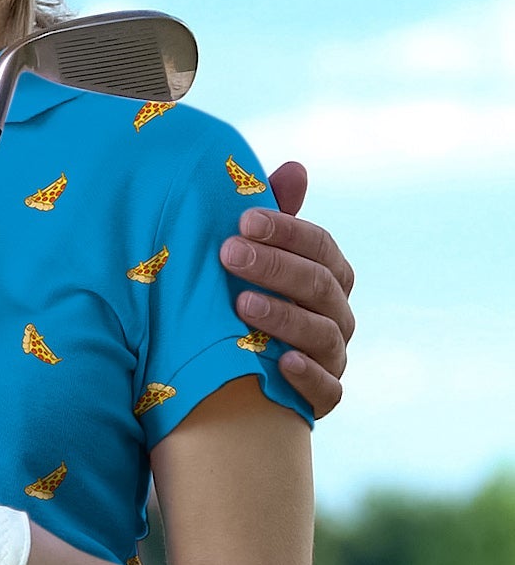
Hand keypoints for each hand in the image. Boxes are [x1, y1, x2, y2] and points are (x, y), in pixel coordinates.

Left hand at [220, 162, 354, 417]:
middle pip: (319, 286)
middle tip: (228, 253)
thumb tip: (296, 167)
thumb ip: (273, 216)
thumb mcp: (253, 256)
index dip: (286, 231)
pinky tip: (280, 361)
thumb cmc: (244, 296)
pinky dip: (307, 376)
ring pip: (323, 334)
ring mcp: (333, 356)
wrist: (233, 370)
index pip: (320, 246)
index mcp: (327, 275)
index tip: (243, 220)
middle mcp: (337, 314)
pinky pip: (327, 390)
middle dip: (275, 267)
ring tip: (242, 304)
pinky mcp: (323, 397)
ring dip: (284, 317)